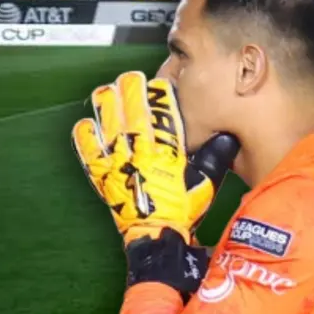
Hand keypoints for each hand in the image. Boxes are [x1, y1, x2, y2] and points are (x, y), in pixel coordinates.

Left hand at [72, 72, 232, 244]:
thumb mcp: (207, 182)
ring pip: (109, 126)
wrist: (157, 235)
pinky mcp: (103, 176)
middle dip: (131, 92)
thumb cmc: (184, 209)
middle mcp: (140, 152)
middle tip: (131, 77)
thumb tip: (228, 135)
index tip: (160, 82)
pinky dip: (85, 137)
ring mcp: (119, 163)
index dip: (161, 95)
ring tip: (106, 90)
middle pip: (133, 113)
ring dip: (107, 106)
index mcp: (167, 151)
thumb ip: (215, 157)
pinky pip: (89, 152)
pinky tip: (85, 124)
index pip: (163, 114)